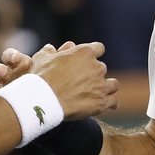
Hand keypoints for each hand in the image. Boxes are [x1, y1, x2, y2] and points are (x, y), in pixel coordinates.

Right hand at [0, 41, 118, 116]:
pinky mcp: (101, 102)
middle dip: (94, 74)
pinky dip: (111, 103)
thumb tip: (51, 48)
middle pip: (101, 68)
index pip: (98, 48)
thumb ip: (49, 51)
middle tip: (83, 82)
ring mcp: (100, 85)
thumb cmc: (40, 77)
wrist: (43, 99)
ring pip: (112, 84)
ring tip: (98, 93)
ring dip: (106, 87)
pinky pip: (113, 101)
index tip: (88, 61)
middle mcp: (96, 67)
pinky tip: (109, 106)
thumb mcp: (41, 58)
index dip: (93, 54)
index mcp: (85, 52)